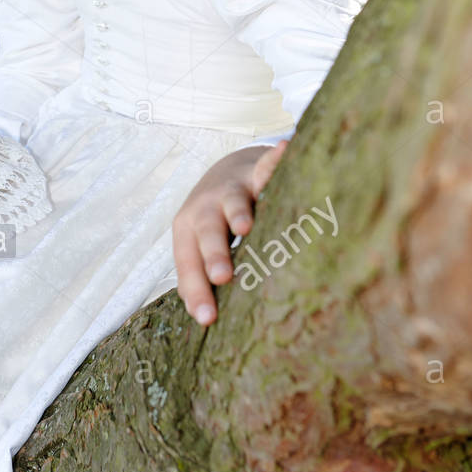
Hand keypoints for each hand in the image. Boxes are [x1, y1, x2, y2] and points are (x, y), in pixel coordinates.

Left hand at [172, 140, 289, 326]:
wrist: (228, 170)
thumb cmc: (214, 222)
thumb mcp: (199, 245)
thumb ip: (197, 274)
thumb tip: (200, 316)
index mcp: (188, 230)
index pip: (188, 262)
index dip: (196, 289)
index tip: (207, 319)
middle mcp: (206, 208)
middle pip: (208, 233)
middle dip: (214, 254)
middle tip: (221, 277)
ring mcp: (231, 189)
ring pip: (234, 202)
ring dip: (237, 213)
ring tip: (245, 226)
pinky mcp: (255, 171)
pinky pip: (266, 167)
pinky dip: (274, 162)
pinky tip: (283, 152)